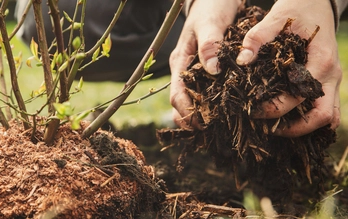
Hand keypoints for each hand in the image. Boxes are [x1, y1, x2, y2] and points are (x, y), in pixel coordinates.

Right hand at [169, 0, 241, 127]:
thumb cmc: (211, 7)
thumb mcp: (210, 23)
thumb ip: (210, 44)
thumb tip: (212, 70)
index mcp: (180, 62)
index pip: (176, 94)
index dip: (186, 112)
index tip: (201, 124)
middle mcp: (185, 70)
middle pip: (181, 103)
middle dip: (192, 120)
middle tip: (211, 133)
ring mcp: (195, 72)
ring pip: (192, 101)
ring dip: (201, 116)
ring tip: (219, 129)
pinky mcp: (207, 72)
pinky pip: (206, 93)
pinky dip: (212, 106)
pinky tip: (226, 114)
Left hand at [236, 0, 341, 136]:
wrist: (316, 4)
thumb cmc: (296, 10)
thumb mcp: (276, 18)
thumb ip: (257, 38)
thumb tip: (242, 60)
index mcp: (321, 61)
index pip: (300, 96)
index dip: (276, 108)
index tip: (253, 111)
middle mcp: (331, 75)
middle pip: (323, 116)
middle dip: (295, 128)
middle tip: (267, 129)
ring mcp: (332, 81)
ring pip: (328, 117)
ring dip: (305, 128)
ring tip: (275, 129)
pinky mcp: (327, 83)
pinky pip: (326, 110)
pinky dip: (310, 121)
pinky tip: (286, 121)